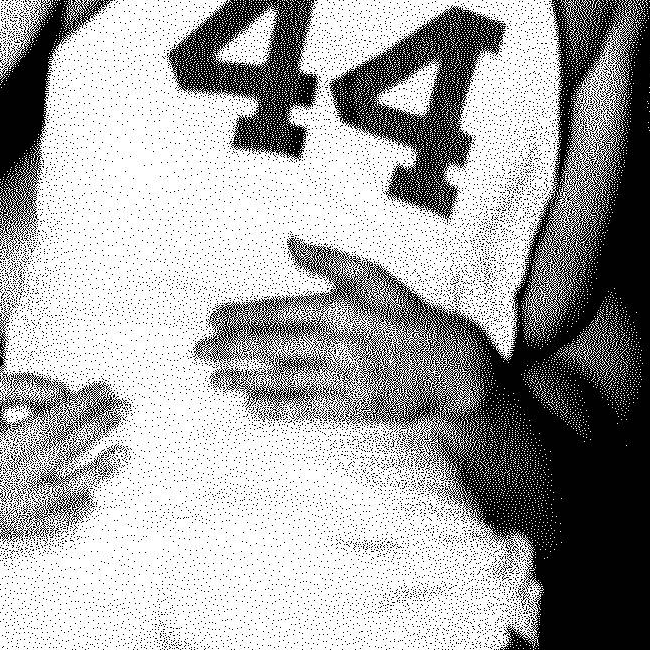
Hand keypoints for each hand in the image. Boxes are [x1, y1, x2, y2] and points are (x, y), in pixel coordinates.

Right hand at [0, 370, 125, 540]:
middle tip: (124, 412)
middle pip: (66, 453)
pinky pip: (47, 525)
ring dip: (98, 472)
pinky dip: (71, 513)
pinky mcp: (3, 527)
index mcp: (0, 447)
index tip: (107, 391)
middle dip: (99, 430)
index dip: (87, 405)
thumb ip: (27, 388)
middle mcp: (7, 484)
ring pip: (65, 492)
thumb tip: (68, 397)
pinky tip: (90, 499)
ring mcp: (7, 511)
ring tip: (121, 454)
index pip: (57, 422)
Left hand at [195, 239, 495, 431]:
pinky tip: (251, 407)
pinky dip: (277, 407)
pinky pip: (308, 408)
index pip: (277, 310)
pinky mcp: (356, 407)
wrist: (450, 364)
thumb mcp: (373, 276)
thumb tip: (290, 241)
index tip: (212, 320)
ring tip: (215, 381)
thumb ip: (328, 260)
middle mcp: (339, 342)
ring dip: (244, 380)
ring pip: (284, 378)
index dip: (240, 315)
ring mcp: (347, 377)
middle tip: (199, 352)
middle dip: (230, 349)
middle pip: (272, 345)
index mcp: (340, 306)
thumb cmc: (408, 316)